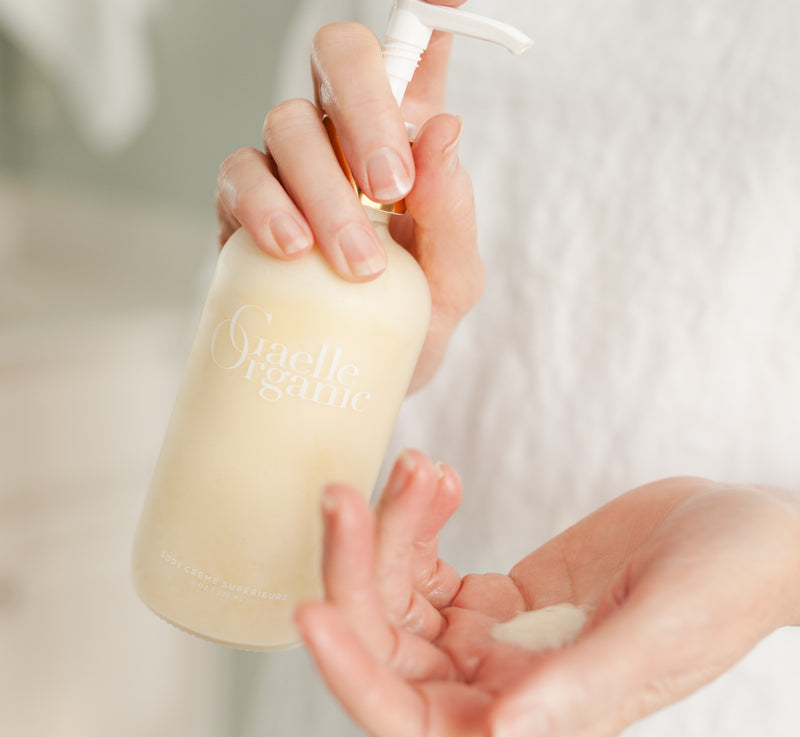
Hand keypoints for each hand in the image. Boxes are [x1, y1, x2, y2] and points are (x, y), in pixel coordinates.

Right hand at [215, 19, 481, 391]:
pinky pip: (241, 179)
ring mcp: (289, 167)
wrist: (361, 380)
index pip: (417, 56)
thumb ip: (452, 209)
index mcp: (405, 141)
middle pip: (340, 59)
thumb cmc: (413, 322)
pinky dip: (266, 208)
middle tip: (391, 188)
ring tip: (354, 260)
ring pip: (287, 124)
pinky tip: (290, 246)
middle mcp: (344, 137)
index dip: (430, 12)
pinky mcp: (244, 208)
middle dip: (365, 111)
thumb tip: (442, 130)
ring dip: (322, 188)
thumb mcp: (453, 279)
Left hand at [295, 451, 799, 736]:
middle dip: (358, 570)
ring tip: (417, 468)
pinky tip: (438, 480)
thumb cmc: (730, 586)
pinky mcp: (500, 594)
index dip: (353, 675)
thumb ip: (581, 690)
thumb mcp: (662, 632)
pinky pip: (430, 564)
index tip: (312, 607)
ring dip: (392, 530)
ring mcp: (496, 639)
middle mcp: (504, 685)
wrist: (751, 533)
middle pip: (389, 645)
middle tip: (346, 496)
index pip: (413, 720)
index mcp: (539, 716)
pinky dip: (420, 521)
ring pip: (402, 596)